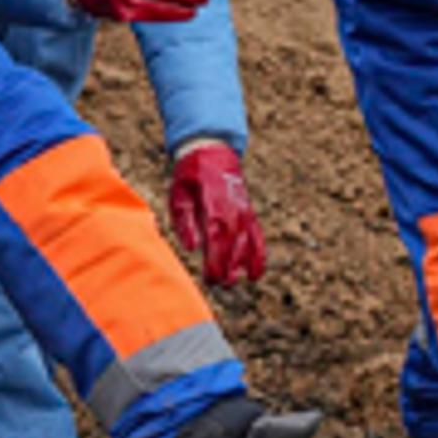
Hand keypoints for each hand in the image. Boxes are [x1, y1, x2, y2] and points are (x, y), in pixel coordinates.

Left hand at [169, 140, 267, 287]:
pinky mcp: (249, 215)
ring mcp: (245, 212)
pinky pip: (258, 238)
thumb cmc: (190, 176)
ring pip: (248, 242)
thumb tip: (192, 248)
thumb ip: (185, 222)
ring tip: (233, 282)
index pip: (217, 235)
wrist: (213, 153)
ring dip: (242, 264)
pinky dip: (258, 256)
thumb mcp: (179, 194)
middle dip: (228, 265)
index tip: (211, 277)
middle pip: (234, 242)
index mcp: (214, 202)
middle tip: (219, 284)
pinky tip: (254, 275)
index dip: (216, 258)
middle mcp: (234, 209)